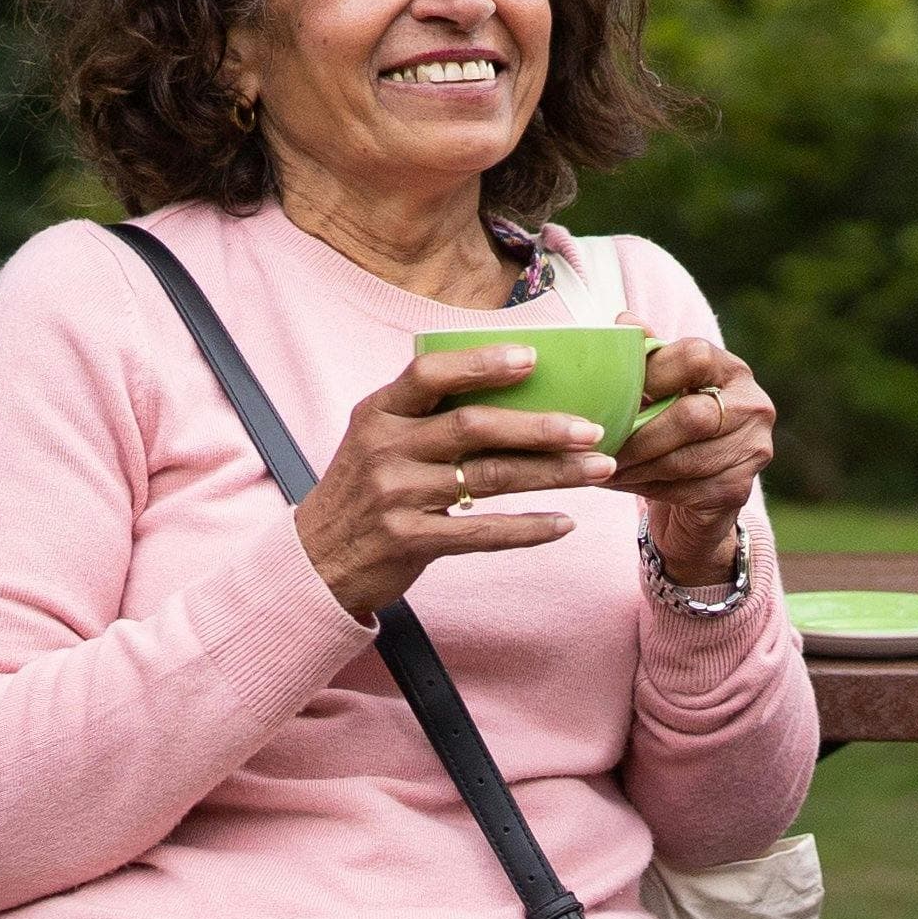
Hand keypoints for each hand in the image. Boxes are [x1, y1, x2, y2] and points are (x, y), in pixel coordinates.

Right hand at [296, 344, 618, 616]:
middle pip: (473, 427)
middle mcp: (384, 448)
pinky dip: (528, 528)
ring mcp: (395, 496)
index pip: (429, 373)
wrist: (317, 561)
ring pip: (489, 478)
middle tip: (594, 428)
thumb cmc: (366, 488)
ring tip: (600, 468)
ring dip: (552, 473)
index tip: (533, 357)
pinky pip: (482, 532)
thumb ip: (428, 410)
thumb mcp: (378, 436)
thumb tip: (512, 375)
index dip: (481, 363)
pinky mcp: (409, 541)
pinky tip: (565, 522)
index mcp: (378, 411)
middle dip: (540, 426)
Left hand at [611, 334, 776, 584]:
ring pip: (686, 460)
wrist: (704, 483)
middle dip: (639, 435)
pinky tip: (622, 483)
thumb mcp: (665, 385)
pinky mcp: (740, 488)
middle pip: (693, 417)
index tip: (614, 392)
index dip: (651, 373)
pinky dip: (647, 488)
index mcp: (732, 370)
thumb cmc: (677, 422)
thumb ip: (649, 355)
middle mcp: (754, 406)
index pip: (695, 357)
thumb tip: (623, 323)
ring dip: (637, 466)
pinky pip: (687, 491)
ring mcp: (753, 450)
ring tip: (602, 466)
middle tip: (600, 444)